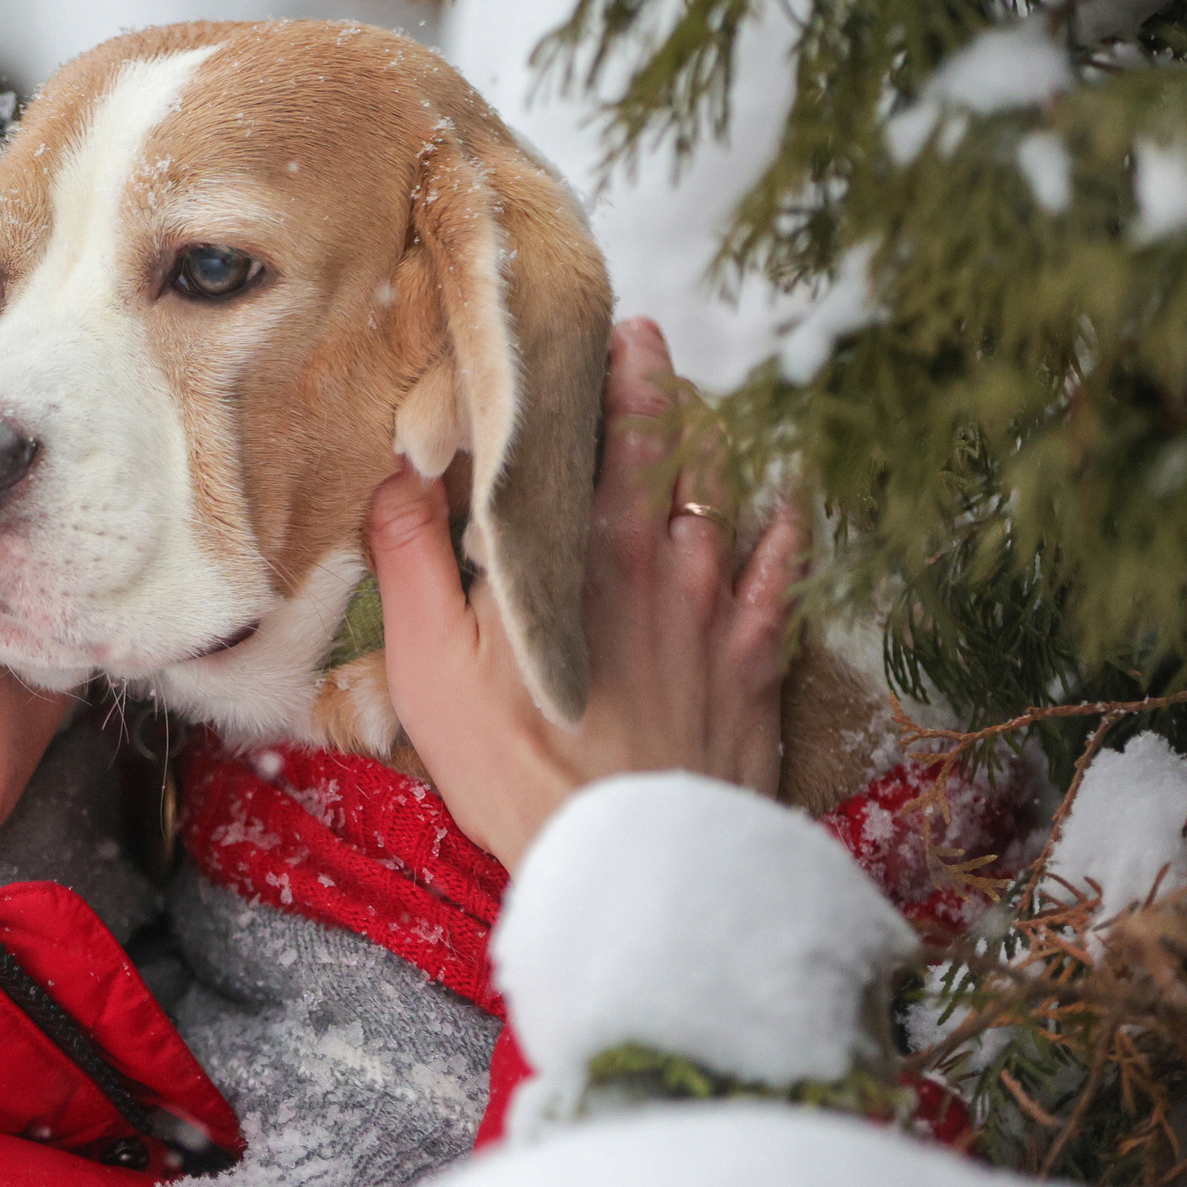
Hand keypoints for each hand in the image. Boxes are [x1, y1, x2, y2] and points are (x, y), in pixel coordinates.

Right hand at [367, 317, 799, 867]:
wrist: (629, 860)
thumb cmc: (517, 767)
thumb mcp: (431, 665)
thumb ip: (411, 557)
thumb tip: (399, 470)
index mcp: (578, 552)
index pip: (593, 435)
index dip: (592, 374)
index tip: (586, 326)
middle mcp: (658, 562)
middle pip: (665, 448)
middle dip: (651, 384)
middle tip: (640, 336)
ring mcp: (715, 612)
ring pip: (725, 498)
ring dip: (712, 445)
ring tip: (700, 405)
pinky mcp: (753, 666)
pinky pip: (785, 579)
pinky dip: (787, 533)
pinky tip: (786, 505)